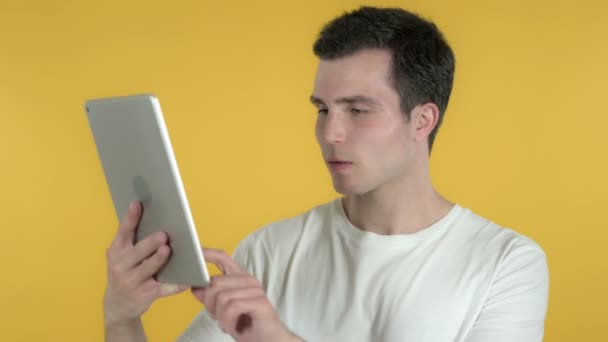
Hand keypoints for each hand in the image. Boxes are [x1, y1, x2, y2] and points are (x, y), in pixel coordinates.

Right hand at [103, 201, 187, 325]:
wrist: (117, 305)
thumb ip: (134, 241)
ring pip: (147, 269)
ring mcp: (132, 282)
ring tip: (167, 250)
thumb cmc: (125, 272)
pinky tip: (186, 280)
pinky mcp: (145, 295)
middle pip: (137, 253)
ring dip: (158, 260)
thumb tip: (157, 218)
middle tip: (162, 235)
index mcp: (116, 252)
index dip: (130, 218)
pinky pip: (163, 289)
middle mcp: (121, 266)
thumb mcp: (122, 257)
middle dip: (149, 244)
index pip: (123, 232)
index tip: (137, 203)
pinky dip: (175, 285)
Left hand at [191, 248, 301, 341]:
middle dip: (210, 304)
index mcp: (240, 279)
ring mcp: (255, 290)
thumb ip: (209, 298)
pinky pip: (232, 307)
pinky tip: (233, 328)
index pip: (223, 258)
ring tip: (228, 324)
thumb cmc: (246, 326)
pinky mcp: (260, 302)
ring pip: (222, 296)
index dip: (208, 254)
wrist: (268, 341)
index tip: (196, 252)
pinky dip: (228, 321)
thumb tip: (195, 286)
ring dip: (220, 317)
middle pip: (215, 282)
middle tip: (219, 318)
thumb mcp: (221, 311)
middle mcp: (248, 280)